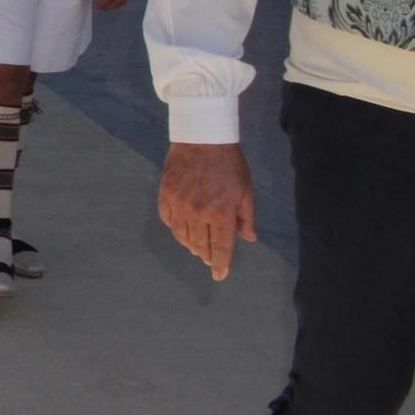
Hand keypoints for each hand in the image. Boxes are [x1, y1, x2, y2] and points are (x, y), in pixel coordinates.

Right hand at [158, 142, 256, 280]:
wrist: (201, 138)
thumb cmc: (229, 165)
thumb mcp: (246, 191)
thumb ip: (246, 218)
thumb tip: (248, 239)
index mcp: (220, 214)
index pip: (220, 248)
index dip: (220, 264)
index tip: (219, 275)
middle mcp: (197, 213)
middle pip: (199, 245)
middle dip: (206, 255)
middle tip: (210, 257)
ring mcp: (179, 205)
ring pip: (181, 236)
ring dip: (190, 244)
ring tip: (196, 246)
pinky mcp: (165, 195)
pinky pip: (168, 220)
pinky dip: (175, 228)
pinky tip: (182, 227)